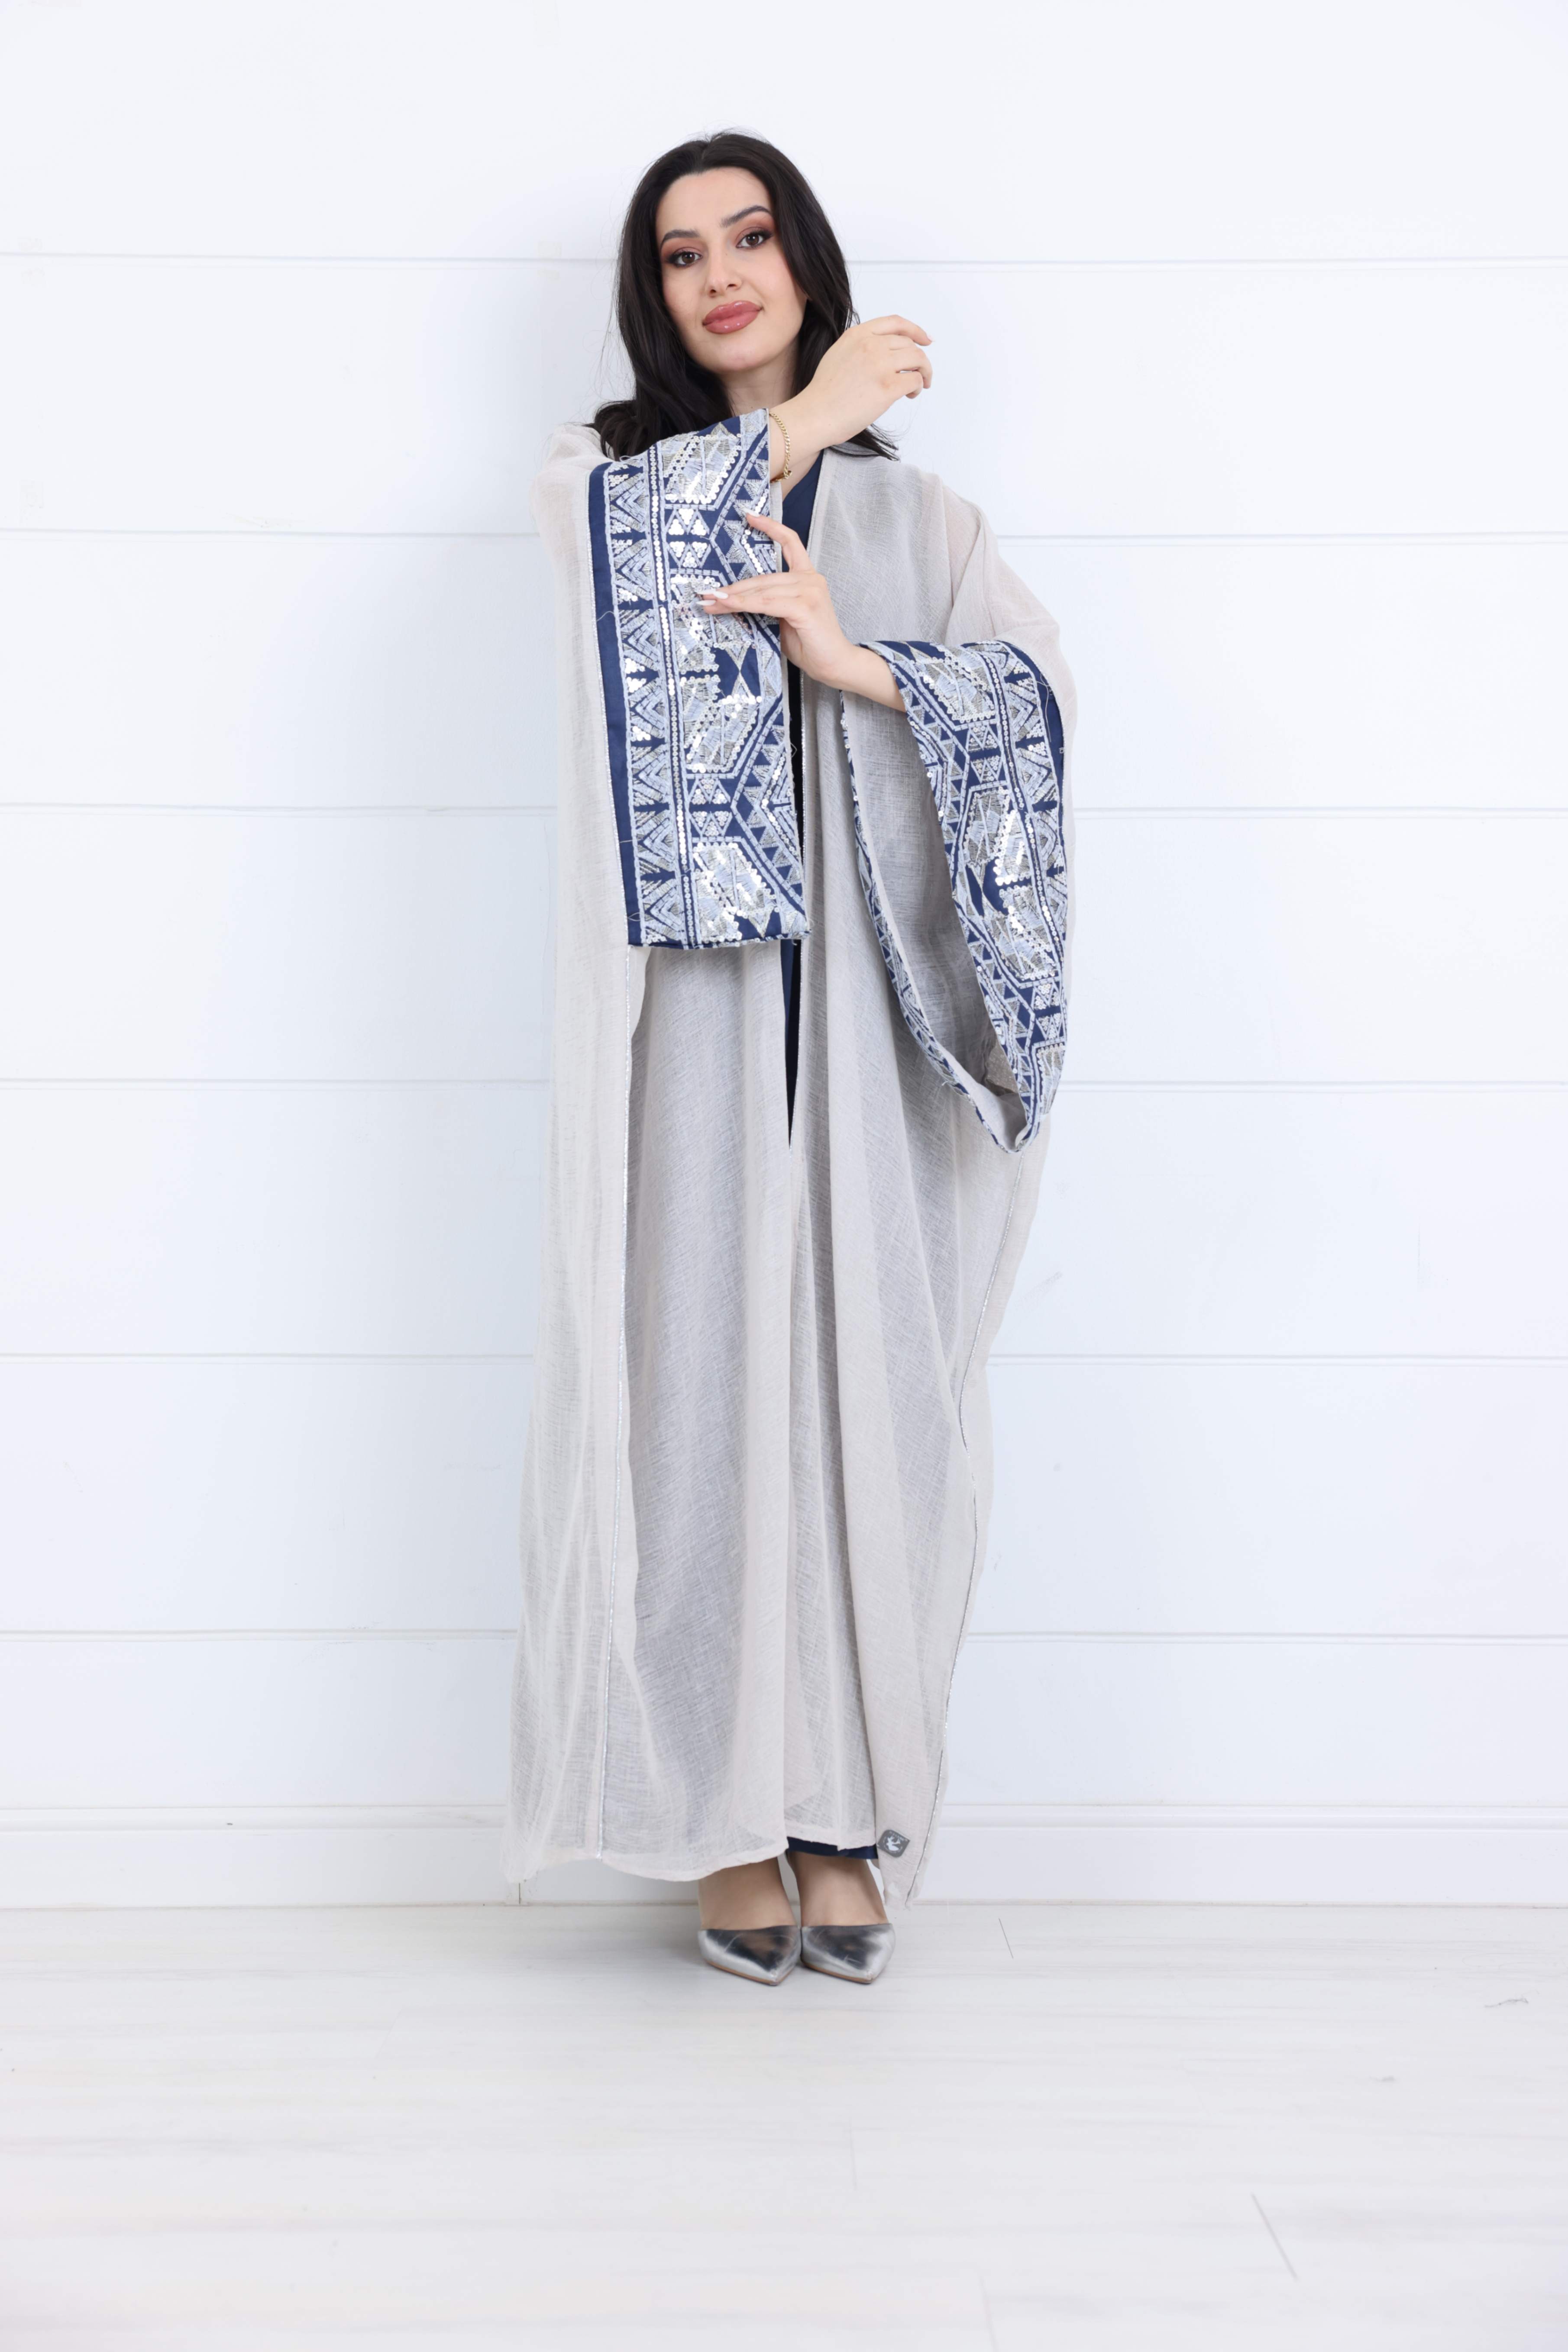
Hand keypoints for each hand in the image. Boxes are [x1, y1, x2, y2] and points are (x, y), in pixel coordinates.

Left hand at [700, 514, 903, 709]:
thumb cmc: (811, 644)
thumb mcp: (784, 619)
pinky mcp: (805, 606)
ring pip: (761, 590)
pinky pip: (767, 602)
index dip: (770, 527)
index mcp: (807, 577)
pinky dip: (745, 604)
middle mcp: (810, 579)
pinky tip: (728, 605)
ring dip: (733, 598)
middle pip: (763, 577)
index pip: (791, 543)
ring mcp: (809, 590)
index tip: (750, 517)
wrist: (835, 665)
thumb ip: (769, 605)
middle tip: (706, 595)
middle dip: (733, 588)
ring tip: (710, 603)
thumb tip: (736, 601)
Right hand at [775, 315, 932, 458]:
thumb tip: (886, 353)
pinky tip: (910, 395)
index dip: (915, 330)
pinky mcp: (887, 387)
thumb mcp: (839, 354)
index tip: (926, 339)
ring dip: (924, 372)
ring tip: (919, 386)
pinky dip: (918, 387)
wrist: (814, 415)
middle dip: (920, 359)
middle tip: (920, 374)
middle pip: (910, 343)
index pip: (896, 323)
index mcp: (858, 334)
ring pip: (918, 359)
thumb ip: (861, 347)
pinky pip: (915, 380)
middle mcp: (870, 344)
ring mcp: (880, 364)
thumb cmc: (824, 394)